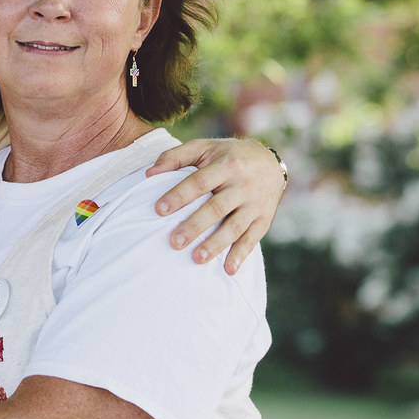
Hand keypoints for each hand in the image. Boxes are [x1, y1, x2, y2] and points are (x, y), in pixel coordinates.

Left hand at [145, 138, 284, 274]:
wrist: (270, 163)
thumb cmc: (227, 156)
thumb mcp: (204, 148)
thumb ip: (176, 157)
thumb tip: (148, 174)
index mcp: (226, 165)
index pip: (199, 182)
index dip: (179, 196)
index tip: (159, 210)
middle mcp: (243, 185)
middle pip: (216, 208)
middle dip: (195, 226)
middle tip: (174, 242)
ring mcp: (255, 204)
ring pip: (234, 227)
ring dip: (216, 244)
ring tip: (196, 258)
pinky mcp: (263, 220)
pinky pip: (252, 239)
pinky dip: (241, 255)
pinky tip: (228, 270)